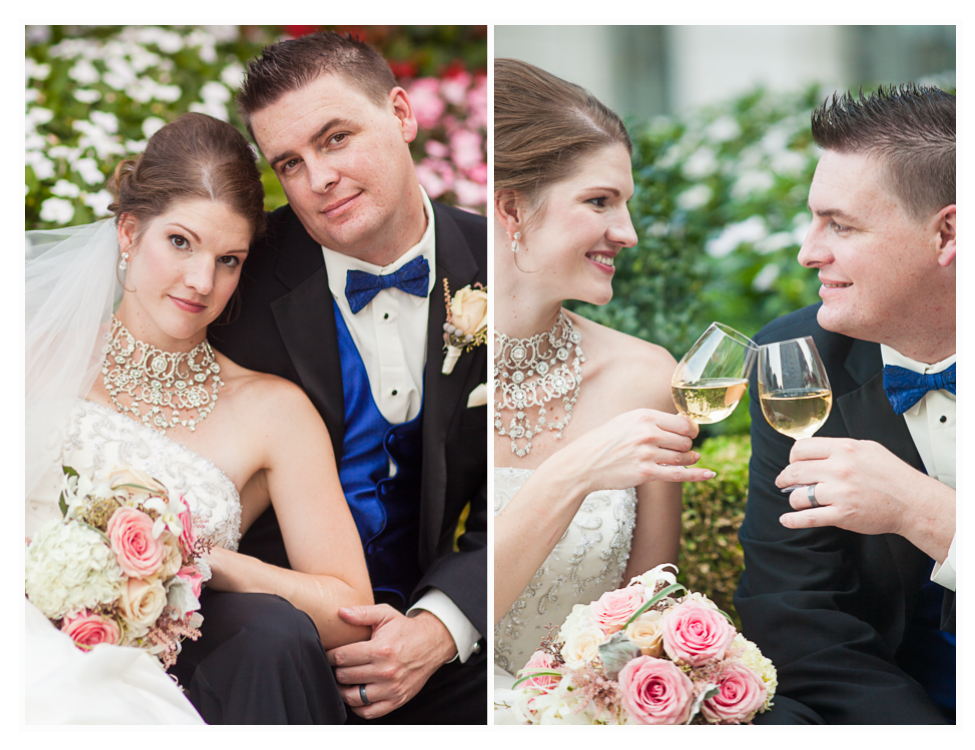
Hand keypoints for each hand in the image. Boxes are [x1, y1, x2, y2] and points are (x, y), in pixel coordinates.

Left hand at [326, 605, 455, 719]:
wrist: (432, 644)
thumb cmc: (405, 630)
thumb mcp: (386, 614)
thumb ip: (362, 613)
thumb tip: (340, 612)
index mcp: (380, 650)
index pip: (342, 657)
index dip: (330, 654)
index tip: (329, 653)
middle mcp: (385, 671)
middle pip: (345, 676)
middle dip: (336, 669)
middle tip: (337, 665)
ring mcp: (391, 689)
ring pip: (353, 697)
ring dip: (343, 689)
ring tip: (344, 680)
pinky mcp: (397, 700)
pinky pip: (369, 712)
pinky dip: (358, 707)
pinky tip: (356, 694)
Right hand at [551, 408, 712, 493]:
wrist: (584, 463)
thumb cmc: (607, 441)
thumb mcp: (628, 421)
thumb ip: (654, 421)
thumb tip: (685, 424)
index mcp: (645, 416)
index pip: (683, 423)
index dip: (691, 431)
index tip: (690, 435)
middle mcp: (647, 433)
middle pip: (686, 441)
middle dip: (686, 447)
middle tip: (677, 450)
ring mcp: (646, 453)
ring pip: (683, 457)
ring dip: (687, 460)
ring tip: (685, 460)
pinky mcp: (645, 473)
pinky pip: (678, 474)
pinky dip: (697, 475)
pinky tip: (709, 475)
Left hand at [776, 437, 953, 559]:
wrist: (912, 501)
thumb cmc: (892, 475)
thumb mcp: (867, 448)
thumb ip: (840, 448)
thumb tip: (815, 451)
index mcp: (844, 449)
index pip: (801, 448)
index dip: (792, 457)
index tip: (792, 463)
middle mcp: (839, 469)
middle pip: (795, 471)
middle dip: (785, 478)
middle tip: (783, 482)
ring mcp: (840, 493)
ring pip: (798, 495)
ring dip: (793, 499)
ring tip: (797, 500)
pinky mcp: (842, 514)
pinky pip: (808, 518)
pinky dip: (793, 520)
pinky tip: (786, 520)